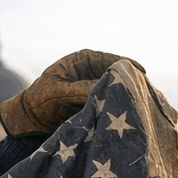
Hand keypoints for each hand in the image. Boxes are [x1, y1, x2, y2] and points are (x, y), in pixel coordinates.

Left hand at [0, 49, 145, 135]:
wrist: (31, 118)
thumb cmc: (40, 100)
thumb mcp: (60, 92)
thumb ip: (82, 89)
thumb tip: (106, 85)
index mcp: (83, 59)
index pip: (111, 59)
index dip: (127, 66)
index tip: (141, 73)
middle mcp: (92, 69)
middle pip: (118, 72)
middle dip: (130, 81)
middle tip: (147, 90)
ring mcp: (95, 84)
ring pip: (117, 87)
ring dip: (127, 94)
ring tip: (144, 101)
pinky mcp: (96, 99)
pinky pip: (112, 99)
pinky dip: (121, 104)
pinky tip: (133, 110)